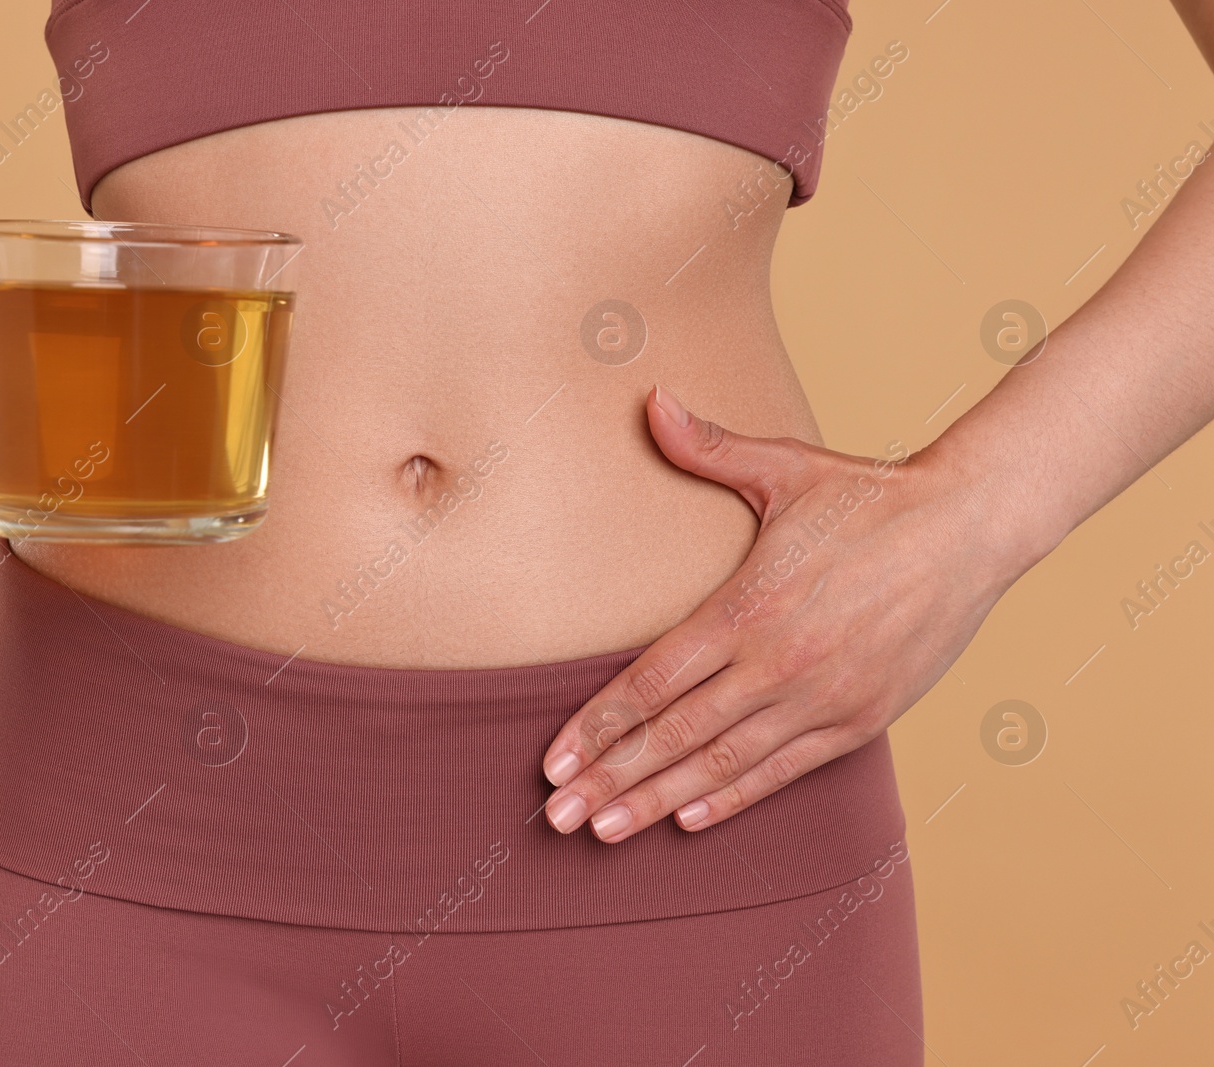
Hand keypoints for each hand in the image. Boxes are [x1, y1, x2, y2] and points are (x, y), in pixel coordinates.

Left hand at [539, 385, 1015, 841]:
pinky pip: (785, 772)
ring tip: (606, 831)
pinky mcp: (861, 719)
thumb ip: (709, 448)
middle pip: (675, 734)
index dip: (598, 726)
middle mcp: (779, 663)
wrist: (974, 526)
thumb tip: (650, 400)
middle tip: (559, 817)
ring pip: (723, 764)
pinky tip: (688, 820)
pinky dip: (734, 798)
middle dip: (611, 778)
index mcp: (749, 607)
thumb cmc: (871, 496)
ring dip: (659, 801)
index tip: (553, 761)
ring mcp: (822, 698)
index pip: (652, 681)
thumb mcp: (787, 467)